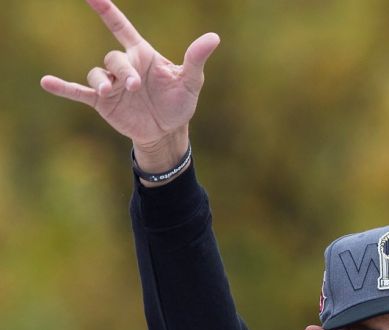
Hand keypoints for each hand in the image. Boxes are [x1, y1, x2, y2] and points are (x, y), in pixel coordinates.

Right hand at [39, 0, 218, 171]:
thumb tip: (214, 37)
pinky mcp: (102, 102)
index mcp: (142, 55)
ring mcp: (111, 84)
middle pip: (112, 58)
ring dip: (102, 82)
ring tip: (109, 92)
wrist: (168, 131)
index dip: (106, 10)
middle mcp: (123, 66)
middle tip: (135, 87)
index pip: (120, 27)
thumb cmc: (179, 102)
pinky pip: (79, 90)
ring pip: (97, 73)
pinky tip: (47, 82)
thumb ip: (196, 59)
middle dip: (122, 71)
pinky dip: (64, 87)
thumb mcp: (190, 81)